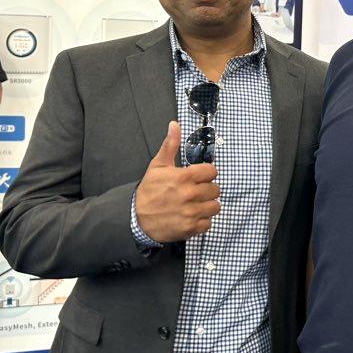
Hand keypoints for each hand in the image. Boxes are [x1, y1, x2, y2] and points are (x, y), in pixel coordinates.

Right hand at [134, 121, 219, 242]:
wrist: (136, 218)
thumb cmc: (149, 191)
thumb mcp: (157, 165)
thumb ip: (170, 145)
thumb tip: (174, 124)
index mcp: (184, 177)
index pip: (212, 171)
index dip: (206, 174)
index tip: (198, 177)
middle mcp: (190, 194)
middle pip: (215, 189)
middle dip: (207, 189)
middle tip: (195, 191)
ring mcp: (191, 212)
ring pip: (215, 206)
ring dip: (207, 205)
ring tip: (195, 204)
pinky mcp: (191, 228)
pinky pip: (208, 223)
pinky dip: (202, 221)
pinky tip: (192, 216)